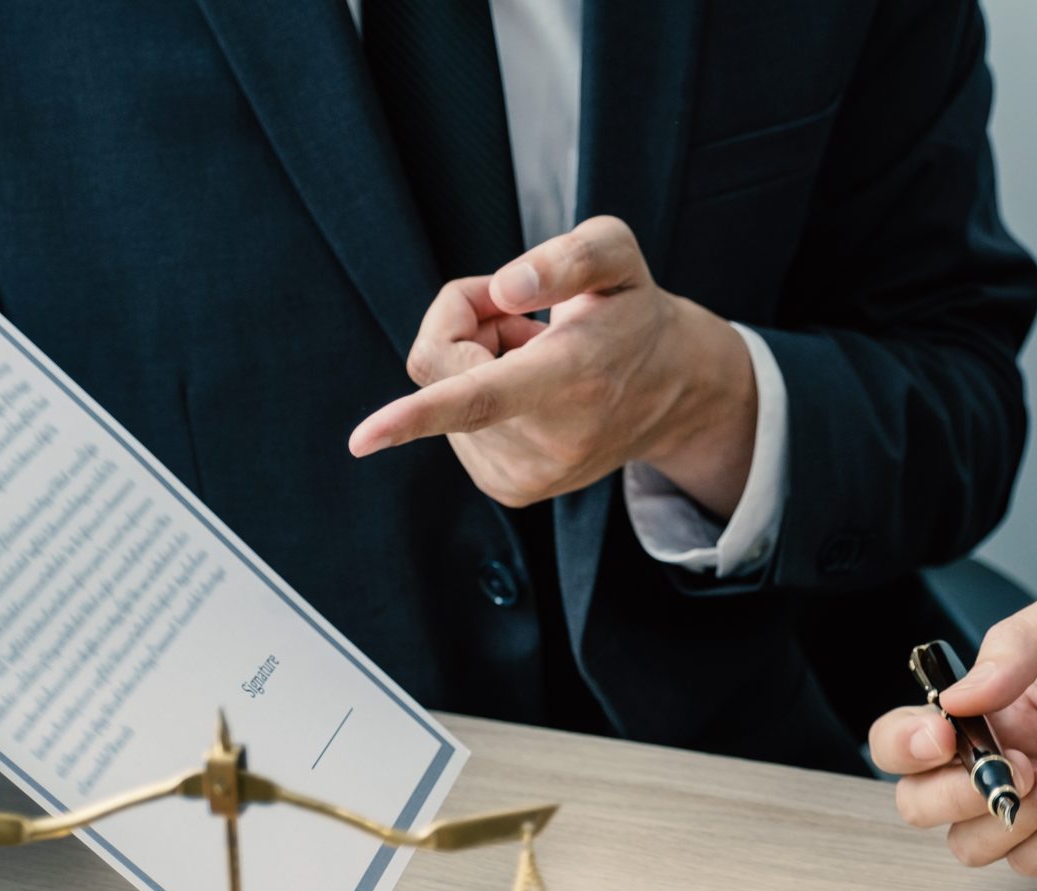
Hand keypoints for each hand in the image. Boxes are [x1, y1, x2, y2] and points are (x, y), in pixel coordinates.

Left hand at [348, 215, 757, 512]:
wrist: (674, 392)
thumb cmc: (632, 313)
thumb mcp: (620, 256)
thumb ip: (568, 257)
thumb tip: (503, 288)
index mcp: (571, 376)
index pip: (482, 396)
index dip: (414, 416)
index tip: (362, 439)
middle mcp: (549, 438)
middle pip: (439, 363)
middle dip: (467, 322)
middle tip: (525, 316)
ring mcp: (527, 474)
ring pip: (441, 395)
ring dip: (477, 362)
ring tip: (538, 358)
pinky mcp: (511, 489)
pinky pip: (453, 428)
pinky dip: (479, 399)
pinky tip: (531, 393)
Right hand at [868, 571, 1036, 875]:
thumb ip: (1024, 640)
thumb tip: (963, 691)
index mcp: (996, 697)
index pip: (908, 734)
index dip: (906, 741)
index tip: (945, 731)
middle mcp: (1009, 753)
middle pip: (921, 801)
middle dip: (949, 792)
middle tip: (1012, 764)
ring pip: (973, 844)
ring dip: (1012, 815)